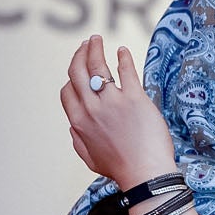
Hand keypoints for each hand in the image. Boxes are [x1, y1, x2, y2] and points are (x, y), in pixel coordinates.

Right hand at [59, 35, 176, 188]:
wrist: (146, 174)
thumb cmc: (121, 168)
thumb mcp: (89, 157)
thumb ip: (78, 139)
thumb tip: (72, 126)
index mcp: (78, 121)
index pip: (67, 91)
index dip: (72, 79)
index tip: (79, 70)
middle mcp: (91, 108)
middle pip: (77, 72)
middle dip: (79, 55)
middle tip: (85, 45)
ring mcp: (112, 102)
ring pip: (97, 66)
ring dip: (94, 48)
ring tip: (96, 40)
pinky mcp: (135, 99)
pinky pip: (126, 71)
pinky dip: (123, 57)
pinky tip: (123, 51)